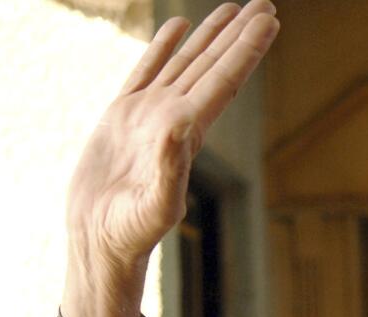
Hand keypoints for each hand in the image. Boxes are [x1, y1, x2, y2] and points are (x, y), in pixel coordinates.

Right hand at [62, 1, 279, 316]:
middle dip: (239, 36)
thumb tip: (182, 123)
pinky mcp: (121, 118)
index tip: (268, 21)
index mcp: (187, 135)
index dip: (246, 50)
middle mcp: (174, 119)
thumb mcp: (155, 204)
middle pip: (213, 66)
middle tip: (265, 5)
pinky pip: (146, 71)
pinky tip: (178, 26)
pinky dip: (163, 48)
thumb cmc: (131, 233)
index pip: (223, 82)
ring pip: (186, 63)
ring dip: (210, 37)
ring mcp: (148, 115)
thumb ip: (169, 166)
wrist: (100, 242)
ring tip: (232, 8)